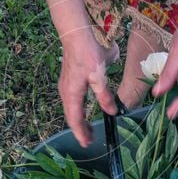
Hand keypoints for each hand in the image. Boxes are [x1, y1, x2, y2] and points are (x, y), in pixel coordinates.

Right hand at [46, 0, 118, 146]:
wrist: (76, 35)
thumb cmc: (87, 54)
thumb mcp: (99, 77)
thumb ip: (104, 96)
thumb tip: (111, 112)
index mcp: (72, 95)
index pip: (75, 120)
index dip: (81, 133)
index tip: (86, 144)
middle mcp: (66, 92)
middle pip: (72, 117)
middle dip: (80, 129)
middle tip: (90, 140)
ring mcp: (66, 86)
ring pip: (71, 109)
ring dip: (80, 120)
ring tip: (88, 128)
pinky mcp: (69, 80)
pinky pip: (72, 101)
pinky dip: (79, 110)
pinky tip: (85, 108)